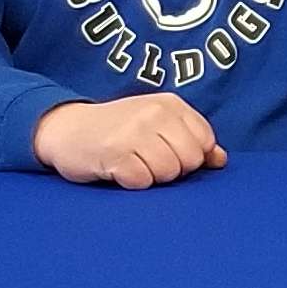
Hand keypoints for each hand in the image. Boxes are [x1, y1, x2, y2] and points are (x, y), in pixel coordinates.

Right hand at [33, 93, 225, 190]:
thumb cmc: (117, 130)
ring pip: (168, 174)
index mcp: (170, 104)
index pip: (205, 142)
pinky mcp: (115, 154)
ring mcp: (134, 132)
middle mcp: (154, 113)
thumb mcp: (156, 126)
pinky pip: (142, 182)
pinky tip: (117, 170)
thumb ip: (191, 139)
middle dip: (172, 169)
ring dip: (151, 177)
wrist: (65, 128)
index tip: (166, 151)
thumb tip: (220, 160)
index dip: (190, 156)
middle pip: (190, 161)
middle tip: (146, 159)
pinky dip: (131, 183)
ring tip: (132, 163)